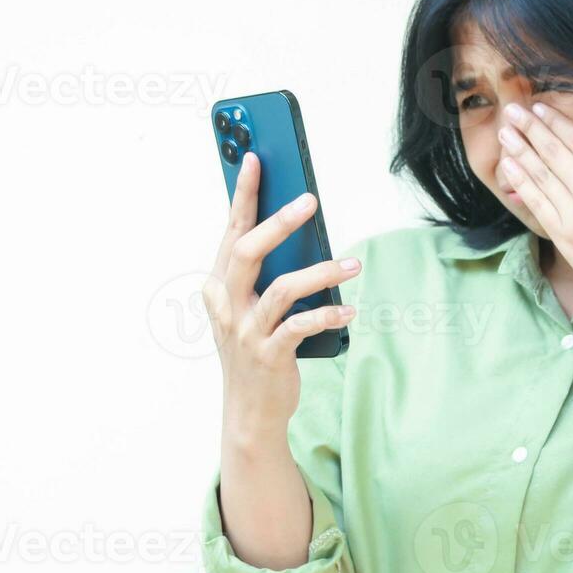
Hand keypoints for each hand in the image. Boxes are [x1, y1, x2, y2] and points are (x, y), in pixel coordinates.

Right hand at [205, 152, 359, 442]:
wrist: (249, 412)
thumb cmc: (255, 351)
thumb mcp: (250, 308)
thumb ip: (264, 274)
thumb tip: (298, 231)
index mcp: (220, 286)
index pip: (232, 230)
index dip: (243, 194)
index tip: (255, 159)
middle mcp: (228, 304)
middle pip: (248, 250)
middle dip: (278, 222)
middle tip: (310, 200)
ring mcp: (247, 330)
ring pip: (282, 288)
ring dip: (321, 272)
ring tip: (352, 265)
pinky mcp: (269, 354)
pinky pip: (300, 326)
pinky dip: (327, 314)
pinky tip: (349, 310)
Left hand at [496, 102, 572, 333]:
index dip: (556, 123)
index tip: (539, 108)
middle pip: (554, 154)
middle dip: (531, 130)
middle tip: (513, 110)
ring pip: (541, 177)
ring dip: (520, 152)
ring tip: (505, 132)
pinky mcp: (563, 239)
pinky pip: (538, 205)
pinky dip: (522, 184)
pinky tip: (510, 168)